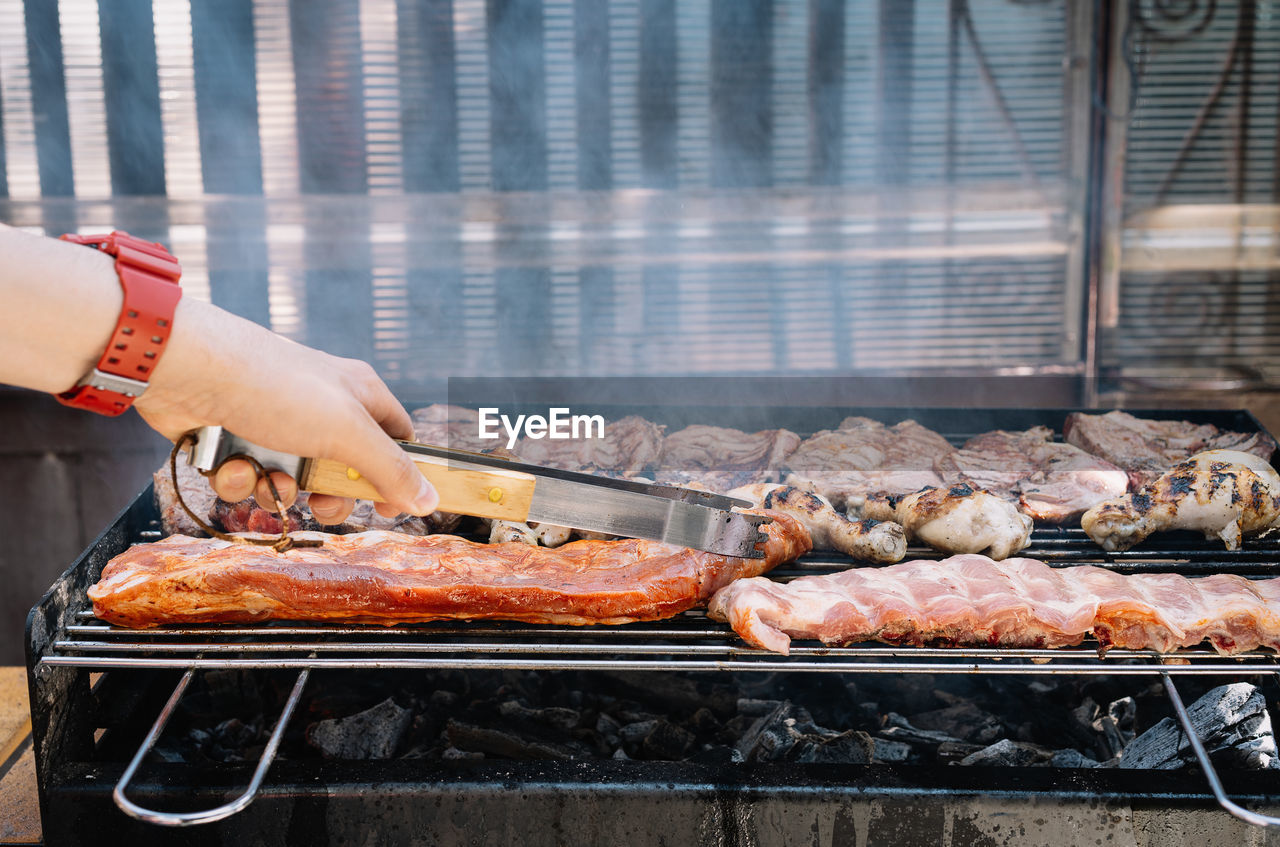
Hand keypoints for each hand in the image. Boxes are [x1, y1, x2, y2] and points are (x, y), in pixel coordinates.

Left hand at [134, 298, 437, 523]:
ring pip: (293, 480)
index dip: (398, 476)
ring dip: (277, 489)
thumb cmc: (276, 387)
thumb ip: (391, 470)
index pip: (398, 439)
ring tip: (264, 475)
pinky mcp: (236, 437)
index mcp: (360, 394)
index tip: (389, 508)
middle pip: (344, 472)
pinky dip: (240, 478)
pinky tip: (230, 462)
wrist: (187, 369)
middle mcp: (321, 407)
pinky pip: (250, 477)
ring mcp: (277, 423)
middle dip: (329, 497)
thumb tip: (430, 500)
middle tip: (319, 504)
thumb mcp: (347, 432)